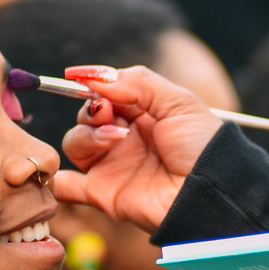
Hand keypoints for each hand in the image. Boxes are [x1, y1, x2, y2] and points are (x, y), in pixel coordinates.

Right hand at [53, 65, 222, 233]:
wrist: (211, 192)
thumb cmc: (203, 147)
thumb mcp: (179, 103)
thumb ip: (138, 83)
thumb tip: (94, 76)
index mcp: (142, 114)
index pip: (105, 93)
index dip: (94, 86)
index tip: (80, 79)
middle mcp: (124, 139)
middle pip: (86, 116)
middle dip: (92, 111)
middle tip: (109, 114)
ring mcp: (112, 166)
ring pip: (74, 143)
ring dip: (86, 136)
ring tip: (115, 140)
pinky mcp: (104, 193)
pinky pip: (68, 186)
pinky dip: (57, 180)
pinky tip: (65, 172)